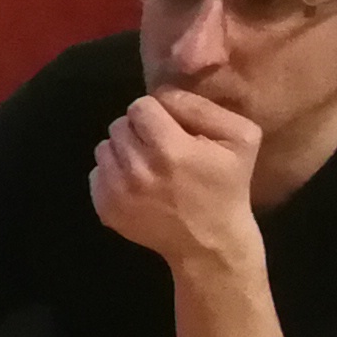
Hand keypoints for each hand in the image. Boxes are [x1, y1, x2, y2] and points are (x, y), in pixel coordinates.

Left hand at [91, 88, 262, 272]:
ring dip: (123, 151)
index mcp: (169, 149)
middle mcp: (137, 170)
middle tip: (160, 147)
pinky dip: (113, 173)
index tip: (169, 127)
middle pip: (119, 125)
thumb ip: (201, 108)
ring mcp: (117, 192)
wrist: (208, 241)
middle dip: (138, 130)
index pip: (139, 106)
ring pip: (104, 147)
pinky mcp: (105, 209)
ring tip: (148, 165)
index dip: (155, 112)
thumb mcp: (240, 137)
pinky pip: (96, 173)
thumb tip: (163, 95)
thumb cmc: (227, 185)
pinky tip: (137, 184)